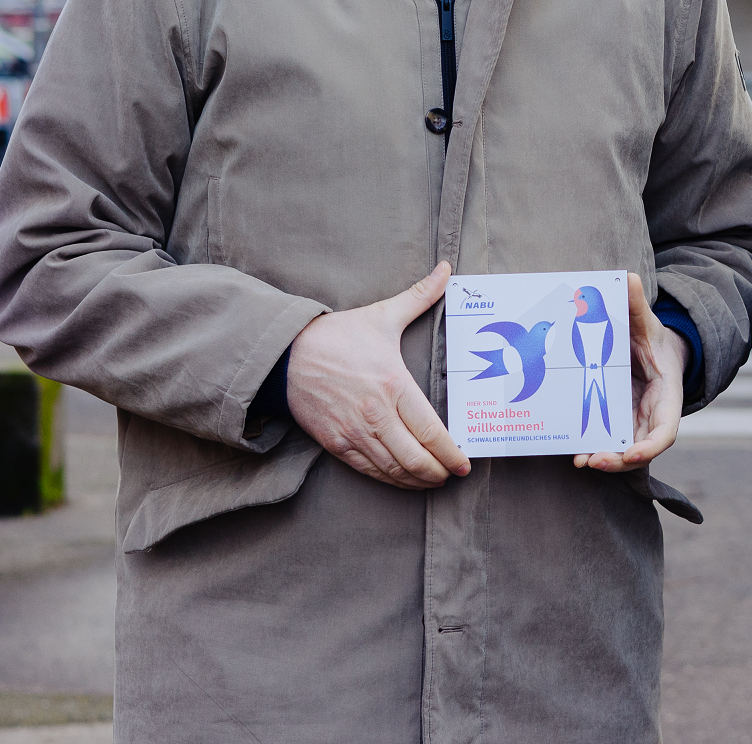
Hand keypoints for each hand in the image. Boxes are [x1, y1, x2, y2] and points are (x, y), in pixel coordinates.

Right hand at [286, 261, 471, 489]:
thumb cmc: (339, 336)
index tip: (464, 463)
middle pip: (415, 457)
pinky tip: (402, 480)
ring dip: (416, 480)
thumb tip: (446, 270)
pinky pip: (368, 470)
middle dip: (438, 472)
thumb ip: (420, 296)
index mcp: (393, 384)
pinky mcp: (336, 443)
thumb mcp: (383, 315)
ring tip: (433, 480)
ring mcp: (355, 432)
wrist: (288, 355)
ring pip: (393, 468)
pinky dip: (390, 479)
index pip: (430, 430)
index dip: (450, 453)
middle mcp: (377, 413)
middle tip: (453, 475)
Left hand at [576, 273, 688, 472]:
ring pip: (622, 449)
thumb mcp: (646, 322)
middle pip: (640, 448)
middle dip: (619, 459)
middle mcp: (651, 415)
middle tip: (593, 459)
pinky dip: (592, 445)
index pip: (665, 430)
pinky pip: (606, 437)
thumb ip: (636, 305)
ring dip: (603, 458)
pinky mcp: (617, 421)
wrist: (650, 350)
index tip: (633, 452)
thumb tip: (628, 279)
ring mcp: (634, 420)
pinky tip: (572, 448)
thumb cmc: (652, 339)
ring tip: (580, 459)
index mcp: (666, 395)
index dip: (650, 445)